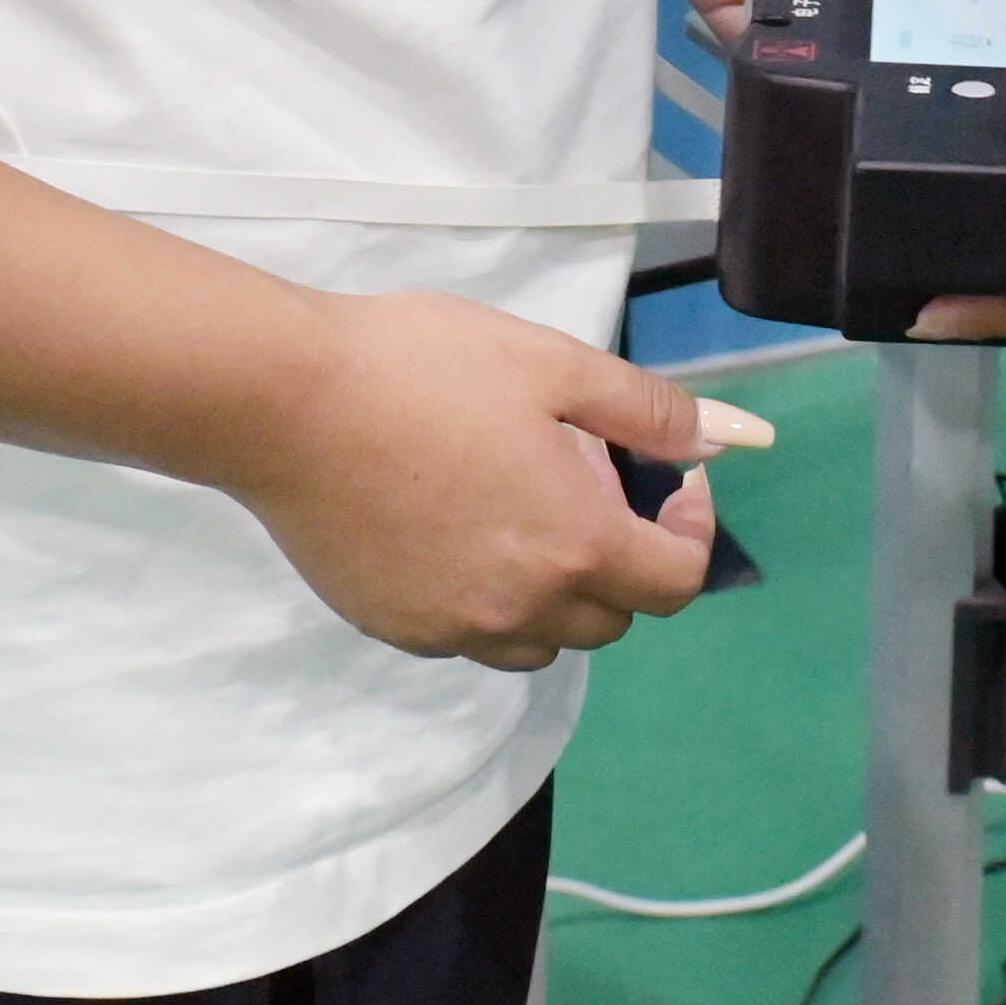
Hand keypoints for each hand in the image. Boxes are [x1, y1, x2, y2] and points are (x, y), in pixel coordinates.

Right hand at [219, 289, 765, 668]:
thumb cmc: (423, 368)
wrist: (284, 401)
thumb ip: (648, 411)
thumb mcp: (553, 364)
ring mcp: (452, 629)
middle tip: (589, 477)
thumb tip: (722, 440)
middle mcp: (520, 610)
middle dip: (625, 556)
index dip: (691, 532)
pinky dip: (492, 600)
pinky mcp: (396, 628)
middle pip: (613, 618)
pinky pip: (473, 636)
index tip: (673, 480)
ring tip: (525, 509)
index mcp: (575, 546)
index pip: (675, 583)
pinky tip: (459, 527)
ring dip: (560, 591)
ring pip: (543, 640)